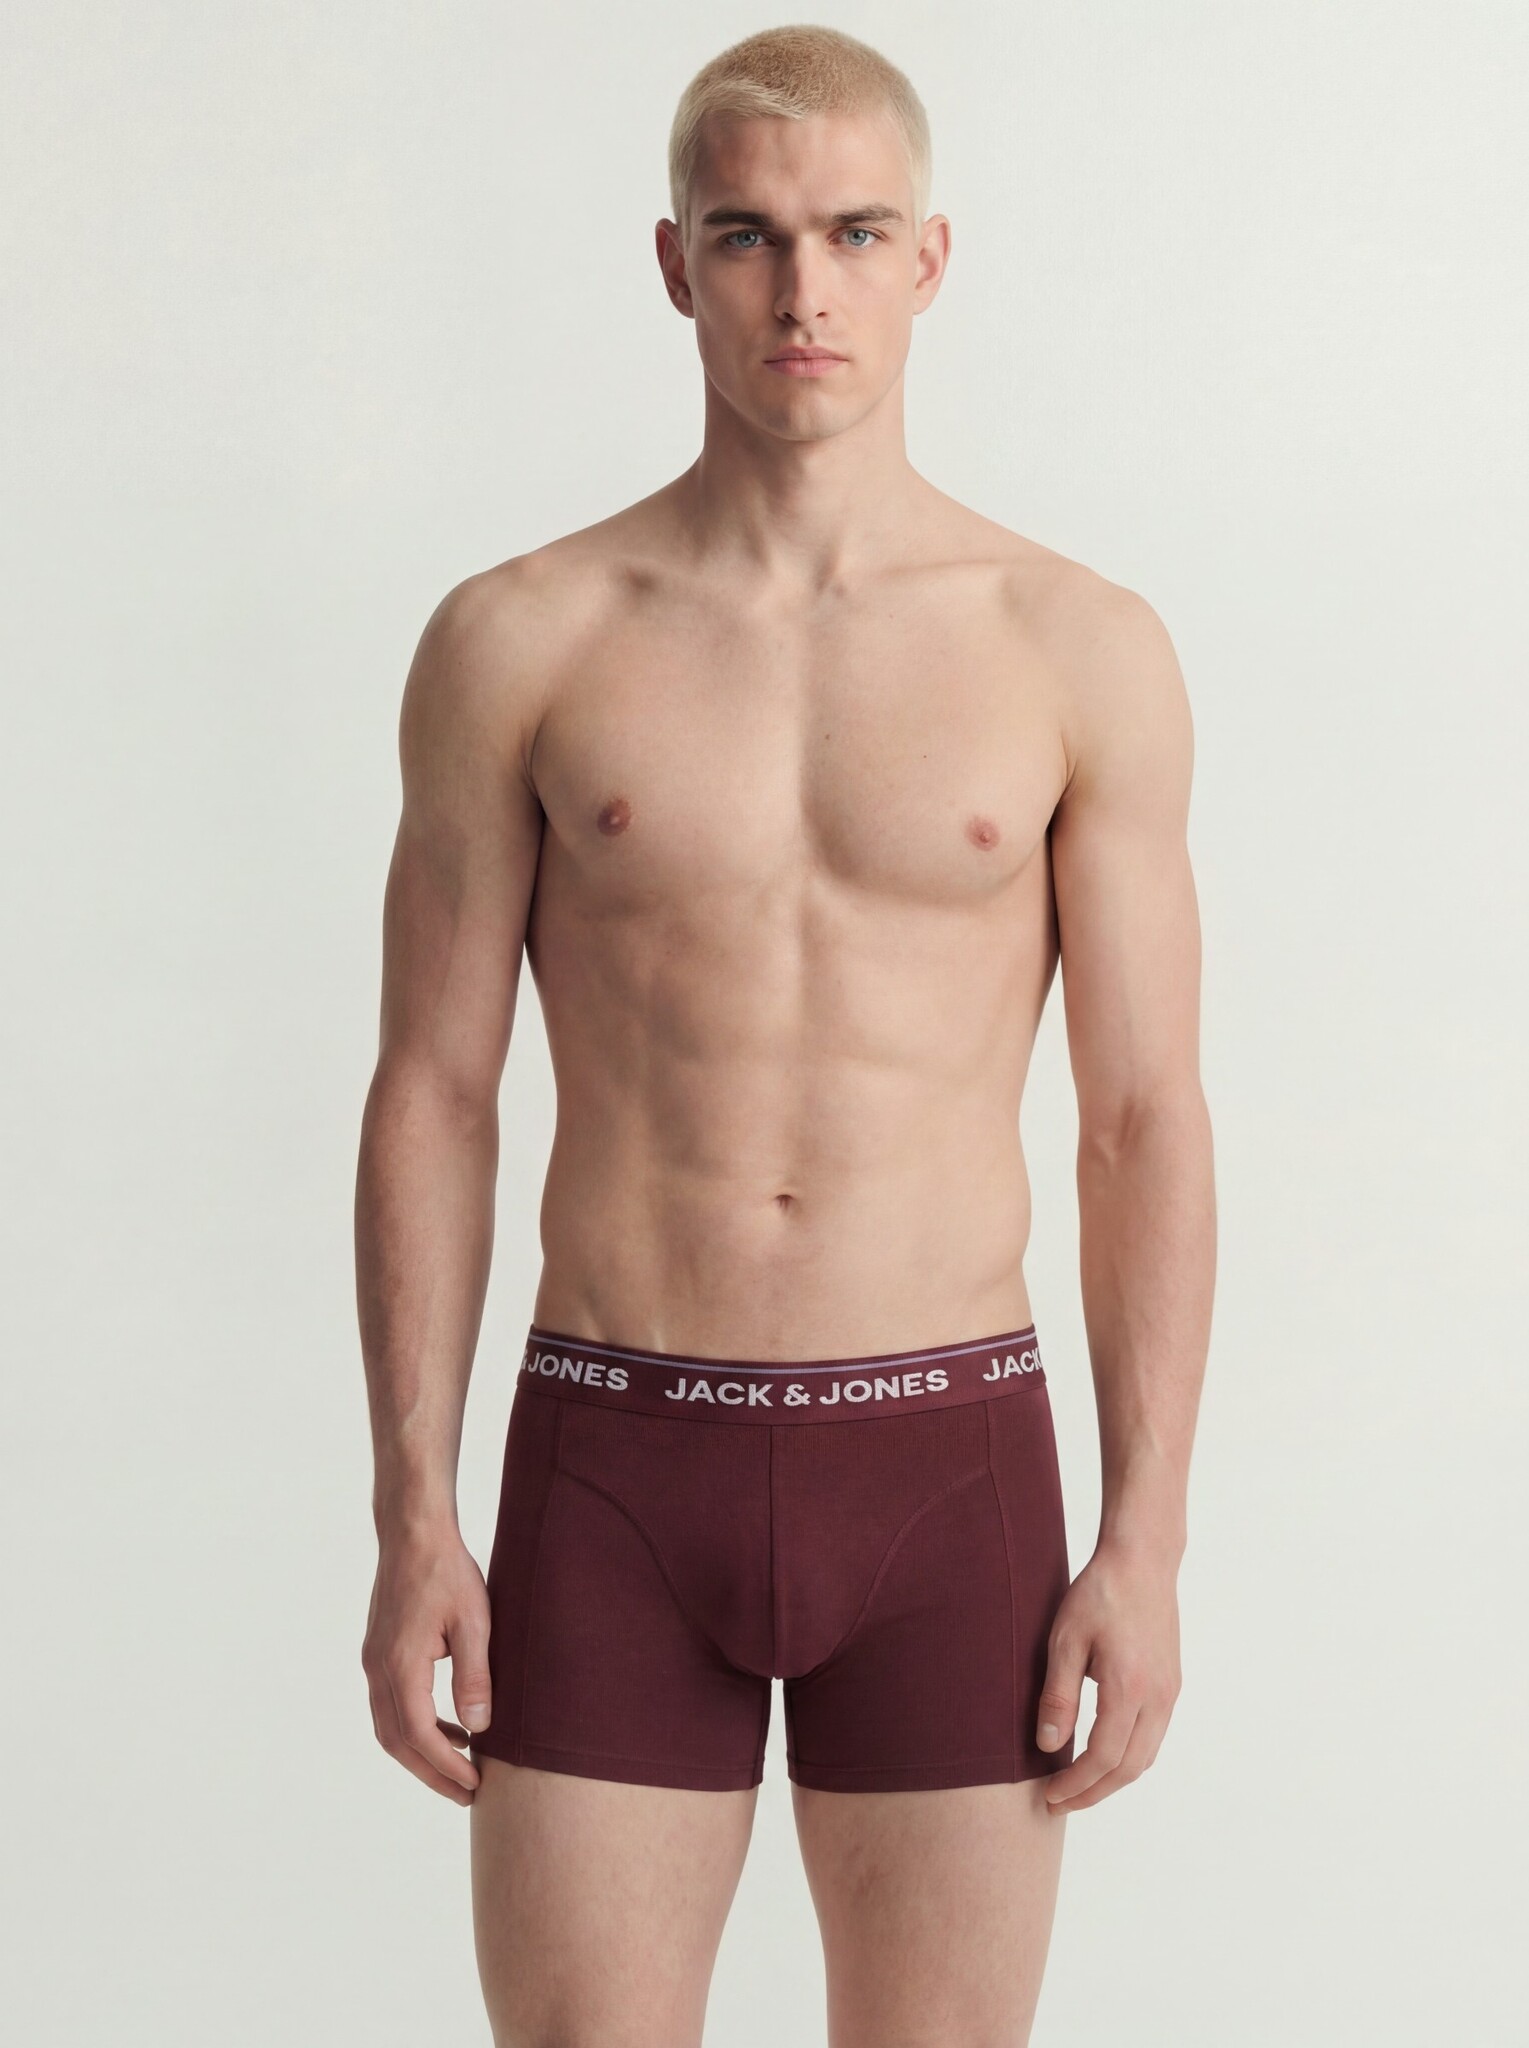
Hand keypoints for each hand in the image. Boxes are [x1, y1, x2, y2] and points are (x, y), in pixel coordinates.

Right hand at [361, 1527, 492, 1803]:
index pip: (419, 1734)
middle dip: (430, 1773)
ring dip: (422, 1752)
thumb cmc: (447, 1571)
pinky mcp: (379, 1652)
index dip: (446, 1766)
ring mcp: (374, 1661)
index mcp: (400, 1664)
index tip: (474, 1785)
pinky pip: (391, 1704)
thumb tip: (478, 1727)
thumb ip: (475, 1675)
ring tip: (461, 1765)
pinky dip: (416, 1725)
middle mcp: (378, 1668)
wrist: (413, 1532)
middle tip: (465, 1794)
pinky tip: (449, 1724)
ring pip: (389, 1726)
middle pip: (397, 1741)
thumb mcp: (473, 1621)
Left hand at [1035, 1539, 1181, 1812]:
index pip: (1102, 1758)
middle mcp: (1157, 1698)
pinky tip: (1105, 1755)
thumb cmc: (1099, 1594)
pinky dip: (1128, 1758)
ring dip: (1112, 1779)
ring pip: (1145, 1757)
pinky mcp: (1171, 1684)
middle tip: (1059, 1803)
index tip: (1049, 1795)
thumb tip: (1049, 1746)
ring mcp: (1169, 1693)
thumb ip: (1058, 1696)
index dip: (1075, 1784)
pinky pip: (1153, 1737)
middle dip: (1093, 1793)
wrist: (1142, 1561)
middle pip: (1128, 1768)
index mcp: (1129, 1688)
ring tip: (1078, 1787)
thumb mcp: (1065, 1640)